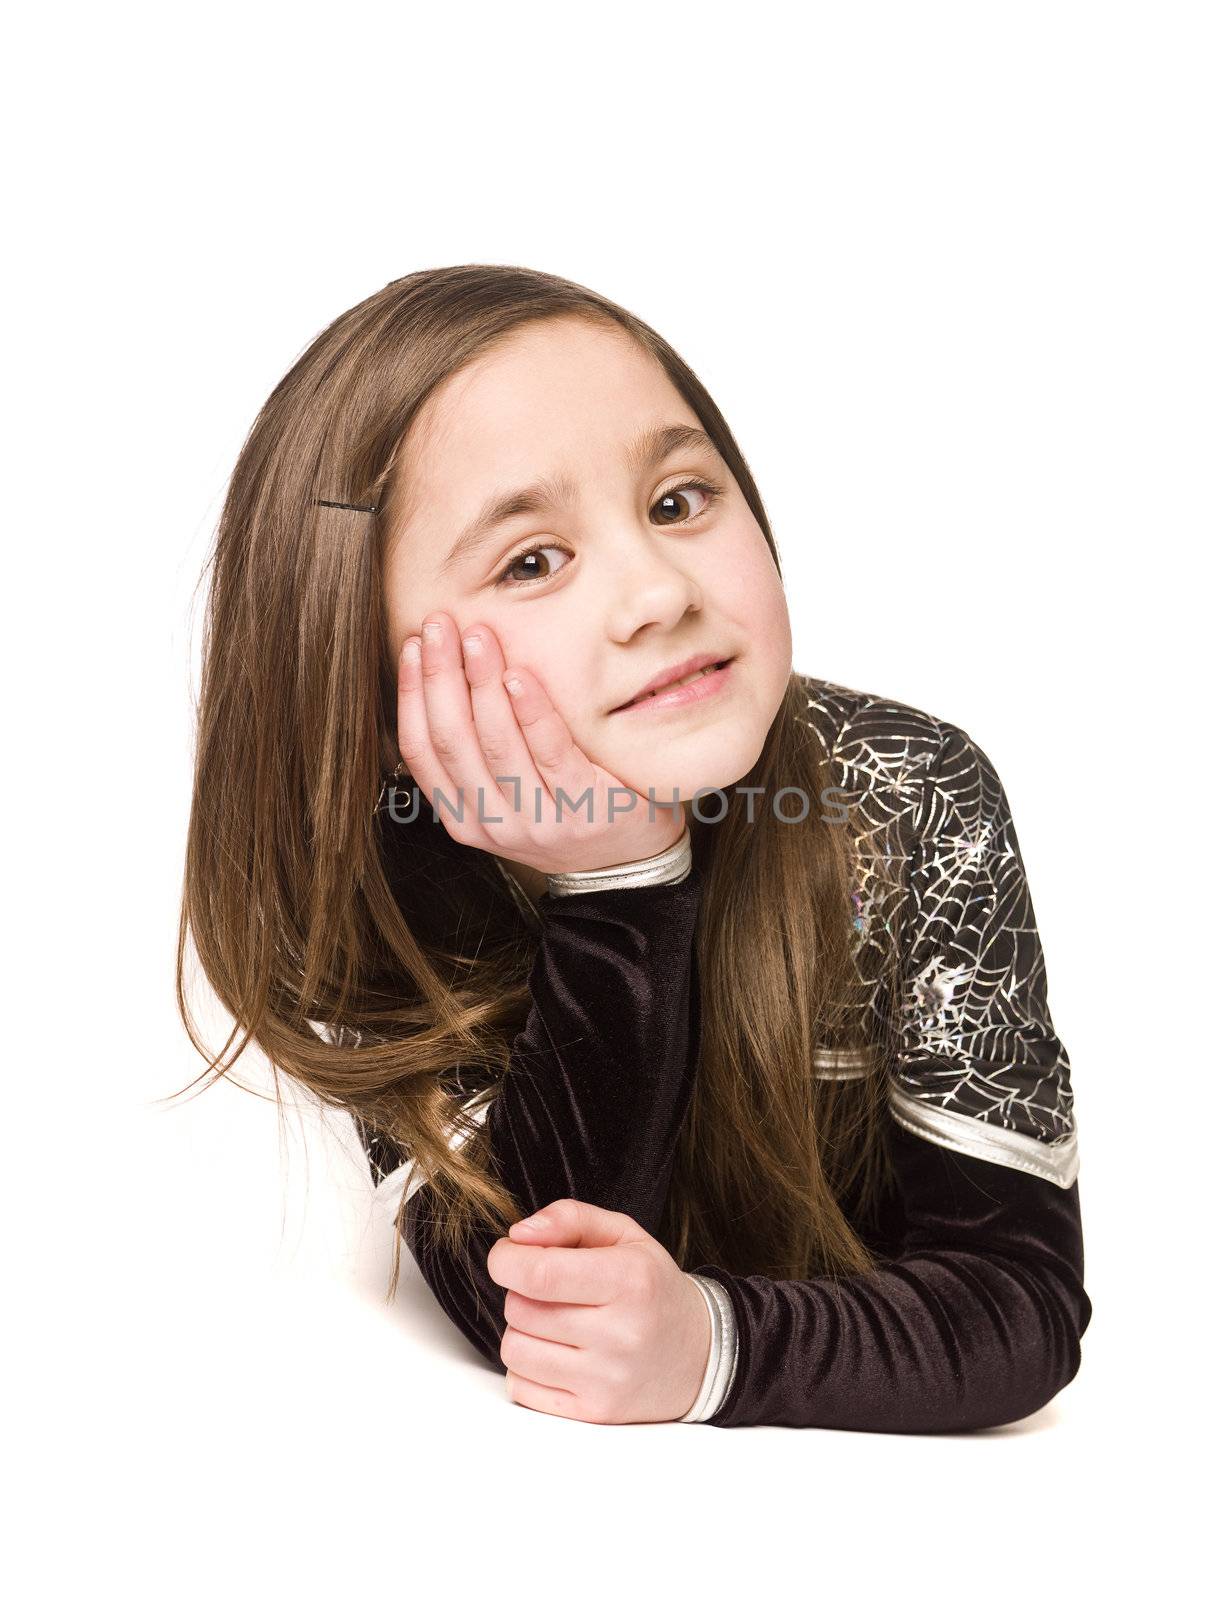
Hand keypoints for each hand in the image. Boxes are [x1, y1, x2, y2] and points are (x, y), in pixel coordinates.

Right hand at [394, 610, 688, 876]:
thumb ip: (476, 752)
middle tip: (441, 625)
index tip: (415, 645)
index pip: (421, 751)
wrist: (630, 858)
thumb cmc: (562, 807)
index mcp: (464, 818)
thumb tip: (442, 673)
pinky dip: (531, 711)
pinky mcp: (583, 808)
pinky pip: (550, 752)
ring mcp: (539, 821)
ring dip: (482, 683)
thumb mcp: (507, 792)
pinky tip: (519, 675)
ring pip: (496, 744)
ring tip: (478, 636)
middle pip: (452, 741)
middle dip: (441, 676)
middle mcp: (494, 825)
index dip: (411, 694)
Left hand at [486, 1198, 712, 1424]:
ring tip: (552, 1322)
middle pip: (521, 1310)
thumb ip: (569, 1218)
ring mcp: (607, 1380)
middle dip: (520, 1292)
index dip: (507, 1260)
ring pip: (515, 1350)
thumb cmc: (652, 1287)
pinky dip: (527, 1368)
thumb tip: (518, 1236)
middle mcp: (620, 1334)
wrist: (699, 1354)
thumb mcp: (624, 1234)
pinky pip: (521, 1388)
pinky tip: (556, 1354)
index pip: (539, 1274)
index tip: (509, 1255)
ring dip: (522, 1331)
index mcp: (629, 1280)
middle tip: (548, 1290)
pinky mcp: (594, 1412)